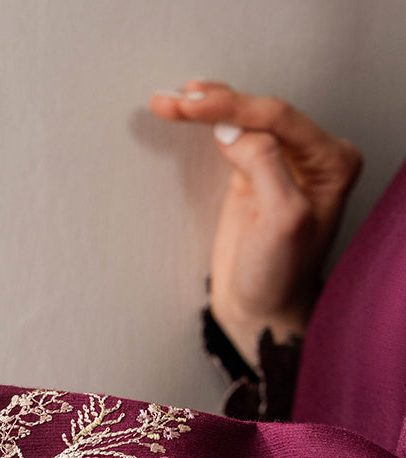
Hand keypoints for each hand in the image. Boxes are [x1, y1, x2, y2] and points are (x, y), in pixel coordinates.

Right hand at [150, 81, 361, 363]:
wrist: (259, 310)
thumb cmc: (279, 276)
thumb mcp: (282, 222)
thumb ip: (265, 167)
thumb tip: (233, 131)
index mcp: (332, 161)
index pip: (279, 119)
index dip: (234, 108)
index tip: (194, 106)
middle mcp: (311, 154)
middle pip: (259, 112)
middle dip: (216, 103)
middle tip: (178, 100)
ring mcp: (281, 161)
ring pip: (241, 119)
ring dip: (205, 107)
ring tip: (171, 101)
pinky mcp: (252, 172)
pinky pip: (230, 135)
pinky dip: (205, 123)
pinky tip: (186, 110)